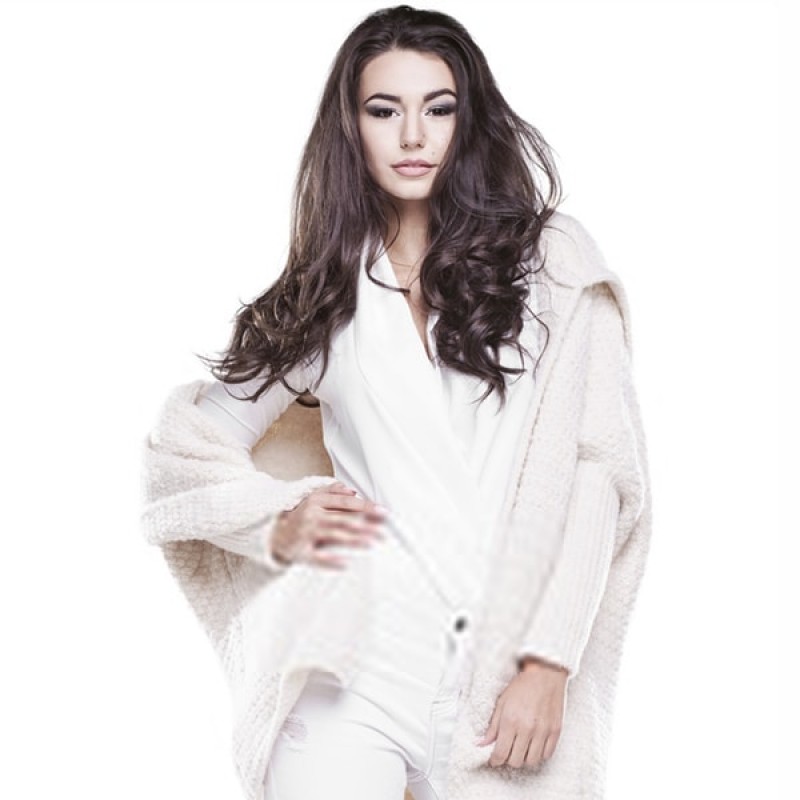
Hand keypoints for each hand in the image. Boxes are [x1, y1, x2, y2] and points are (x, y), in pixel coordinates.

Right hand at [270, 482, 387, 568]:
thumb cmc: (300, 516)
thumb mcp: (314, 499)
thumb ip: (333, 492)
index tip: (382, 512)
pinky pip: (318, 558)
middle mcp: (312, 516)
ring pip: (335, 537)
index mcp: (316, 502)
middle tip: (383, 532)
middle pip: (344, 520)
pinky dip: (331, 562)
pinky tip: (345, 564)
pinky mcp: (302, 552)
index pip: (346, 503)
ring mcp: (306, 535)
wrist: (274, 534)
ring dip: (355, 541)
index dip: (366, 507)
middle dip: (366, 526)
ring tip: (372, 543)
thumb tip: (353, 491)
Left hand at [478, 657, 567, 768]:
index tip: (494, 759)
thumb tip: (482, 744)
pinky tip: (534, 746)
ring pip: (532, 761)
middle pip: (516, 761)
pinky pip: (547, 755)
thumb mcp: (502, 702)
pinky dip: (539, 755)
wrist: (545, 674)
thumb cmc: (522, 686)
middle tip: (508, 751)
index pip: (500, 753)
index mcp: (510, 720)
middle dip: (508, 759)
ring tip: (521, 749)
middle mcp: (527, 728)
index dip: (495, 760)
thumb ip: (492, 726)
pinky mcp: (555, 731)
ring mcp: (543, 731)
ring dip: (524, 759)